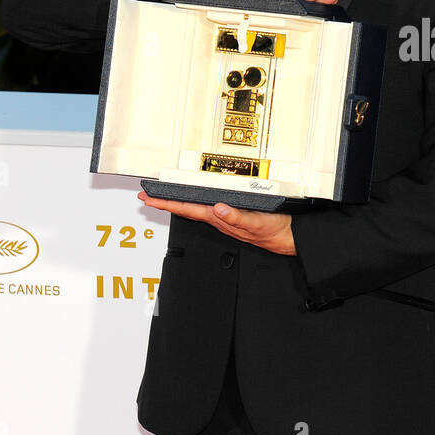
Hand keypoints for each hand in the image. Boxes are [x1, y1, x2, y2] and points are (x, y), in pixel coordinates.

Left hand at [137, 192, 296, 255]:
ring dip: (178, 203)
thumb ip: (237, 217)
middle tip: (147, 197)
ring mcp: (224, 217)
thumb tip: (219, 208)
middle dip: (165, 203)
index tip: (151, 199)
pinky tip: (192, 201)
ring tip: (163, 198)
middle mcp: (219, 218)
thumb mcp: (256, 222)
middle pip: (186, 209)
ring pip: (194, 209)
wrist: (287, 237)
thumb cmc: (272, 231)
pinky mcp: (232, 214)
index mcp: (220, 218)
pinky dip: (196, 203)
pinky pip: (208, 208)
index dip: (168, 204)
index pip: (188, 209)